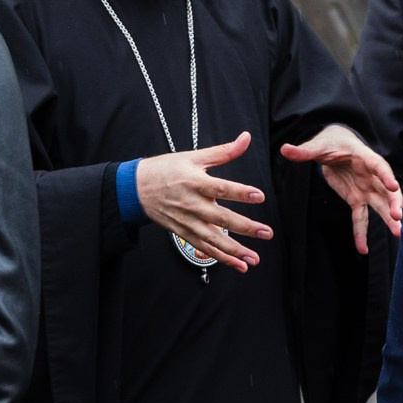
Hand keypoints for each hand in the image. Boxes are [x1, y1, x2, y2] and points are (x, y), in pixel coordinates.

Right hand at [135, 133, 271, 271]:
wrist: (136, 189)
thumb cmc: (166, 170)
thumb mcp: (193, 156)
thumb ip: (223, 151)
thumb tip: (246, 138)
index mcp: (195, 182)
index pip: (220, 188)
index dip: (240, 192)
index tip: (259, 196)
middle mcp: (192, 204)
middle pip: (221, 218)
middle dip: (245, 227)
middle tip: (266, 233)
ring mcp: (187, 222)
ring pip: (213, 240)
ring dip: (235, 251)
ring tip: (254, 258)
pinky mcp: (184, 233)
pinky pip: (204, 249)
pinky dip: (221, 258)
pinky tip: (239, 264)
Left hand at [281, 125, 402, 253]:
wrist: (334, 147)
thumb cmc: (331, 142)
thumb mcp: (317, 145)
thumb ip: (304, 151)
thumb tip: (285, 149)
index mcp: (364, 157)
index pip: (379, 166)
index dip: (386, 176)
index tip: (393, 187)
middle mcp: (370, 175)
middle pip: (386, 190)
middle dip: (394, 203)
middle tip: (398, 217)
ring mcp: (365, 189)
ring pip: (380, 206)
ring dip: (389, 220)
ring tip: (398, 234)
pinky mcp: (357, 200)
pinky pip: (361, 218)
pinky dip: (361, 234)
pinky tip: (362, 249)